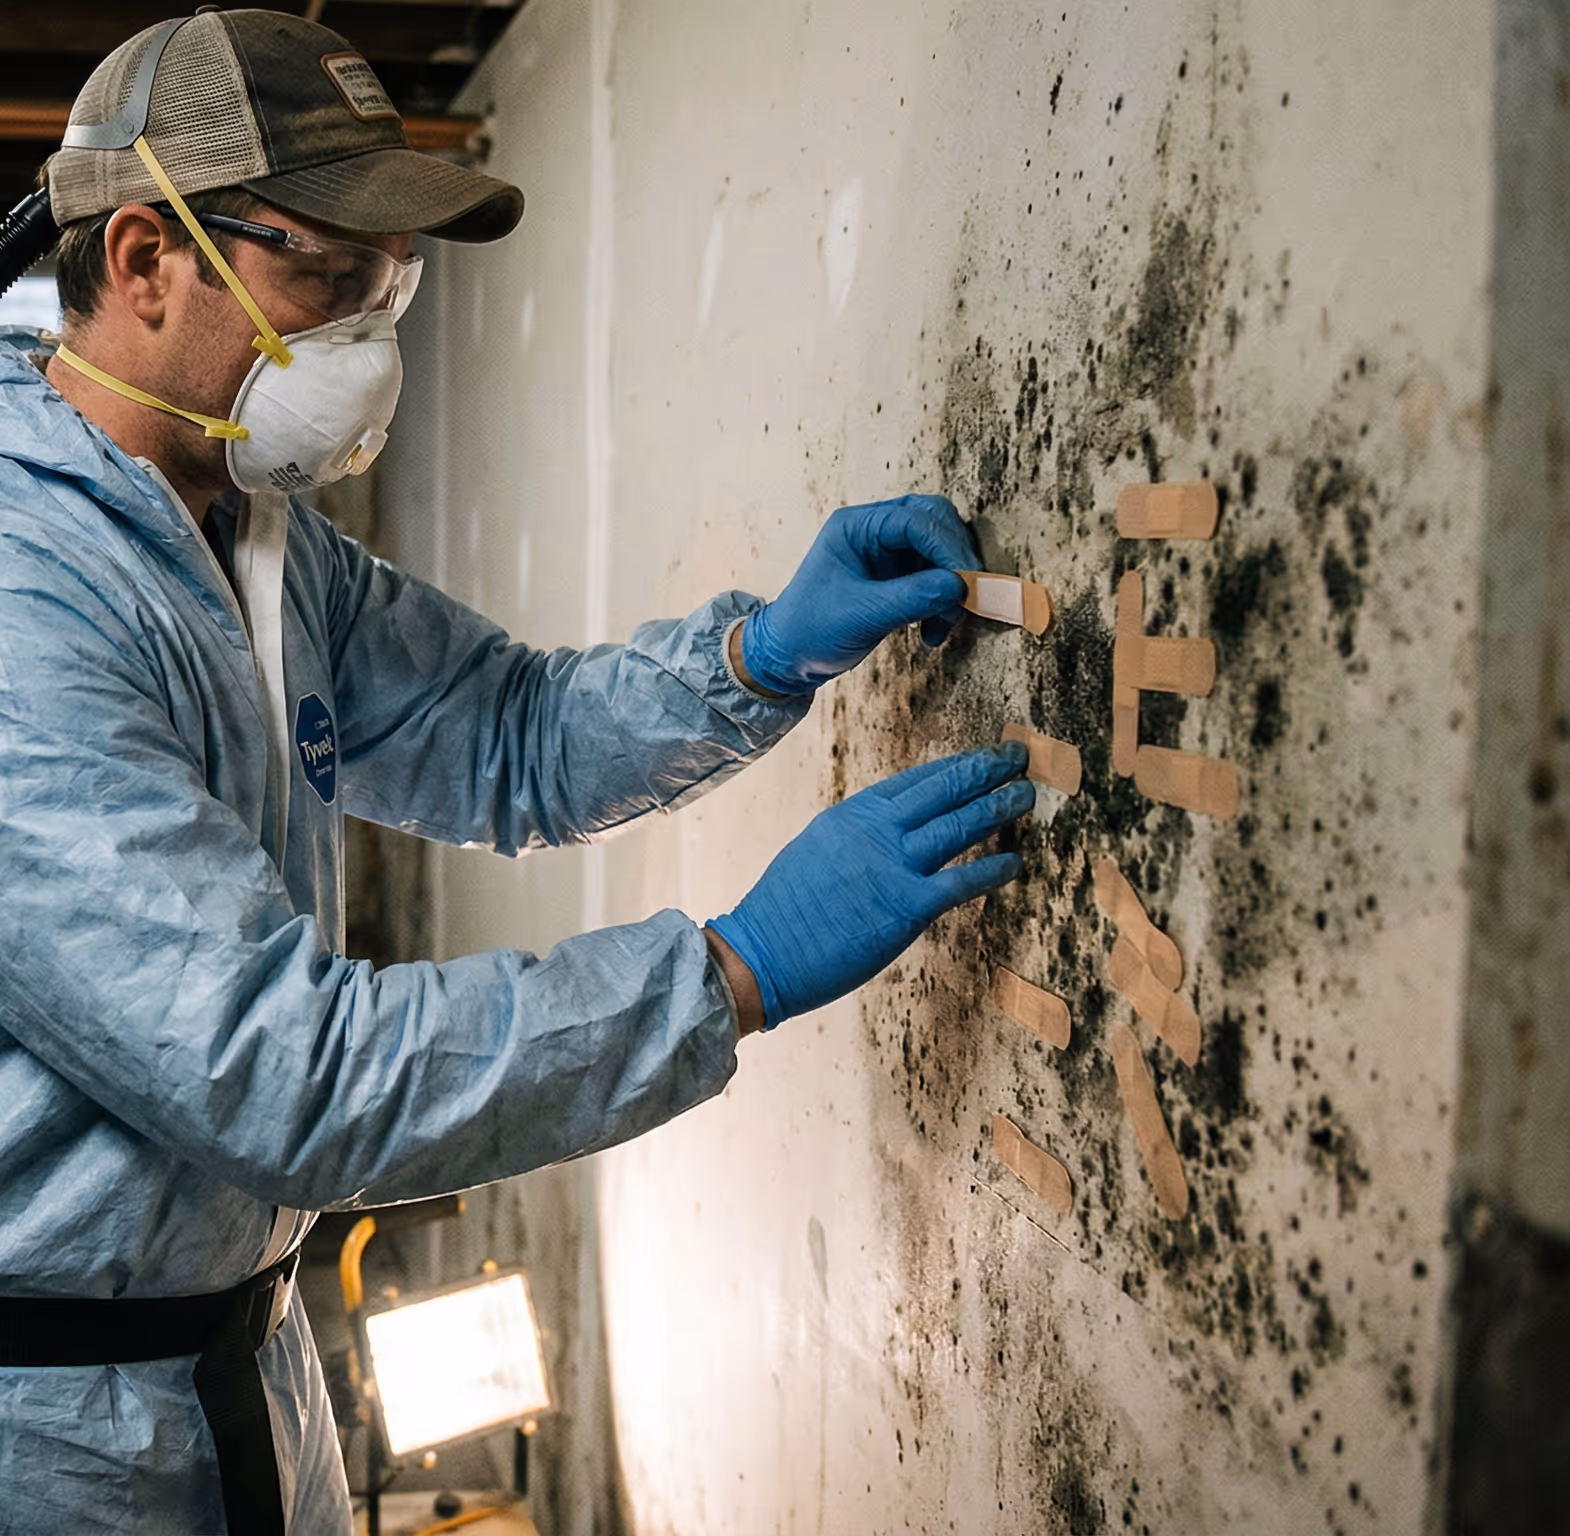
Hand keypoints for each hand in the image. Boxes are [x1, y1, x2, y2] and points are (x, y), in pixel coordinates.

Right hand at [707, 743, 1031, 1026]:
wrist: (762, 953)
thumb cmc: (784, 911)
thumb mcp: (816, 850)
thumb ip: (857, 837)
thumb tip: (891, 833)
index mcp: (852, 816)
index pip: (914, 780)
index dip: (953, 766)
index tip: (980, 756)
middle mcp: (875, 832)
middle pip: (942, 790)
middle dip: (985, 770)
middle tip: (1017, 758)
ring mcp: (892, 867)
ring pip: (958, 826)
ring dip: (997, 807)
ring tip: (1026, 794)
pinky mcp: (906, 908)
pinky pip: (961, 882)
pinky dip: (992, 869)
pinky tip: (1014, 861)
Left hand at [739, 494, 976, 694]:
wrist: (789, 658)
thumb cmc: (811, 629)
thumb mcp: (862, 614)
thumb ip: (913, 597)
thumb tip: (960, 586)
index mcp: (856, 526)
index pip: (916, 520)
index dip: (947, 547)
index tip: (966, 581)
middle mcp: (874, 532)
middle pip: (934, 523)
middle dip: (954, 559)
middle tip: (965, 595)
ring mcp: (886, 554)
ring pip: (939, 552)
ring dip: (950, 586)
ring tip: (942, 625)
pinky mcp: (896, 578)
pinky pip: (934, 578)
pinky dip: (941, 603)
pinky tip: (931, 633)